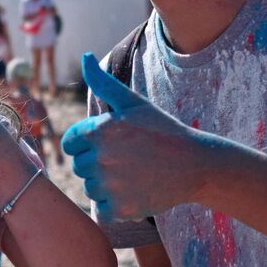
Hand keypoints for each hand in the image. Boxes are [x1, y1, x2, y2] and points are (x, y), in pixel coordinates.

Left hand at [61, 53, 228, 220]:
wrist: (195, 164)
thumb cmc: (162, 130)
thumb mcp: (134, 103)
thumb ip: (103, 83)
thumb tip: (84, 57)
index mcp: (99, 131)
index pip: (71, 142)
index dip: (87, 142)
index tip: (111, 142)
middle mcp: (100, 159)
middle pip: (80, 166)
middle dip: (97, 162)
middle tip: (127, 157)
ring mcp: (110, 186)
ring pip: (91, 187)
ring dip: (106, 184)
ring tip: (133, 173)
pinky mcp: (120, 209)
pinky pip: (103, 208)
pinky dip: (116, 203)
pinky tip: (137, 189)